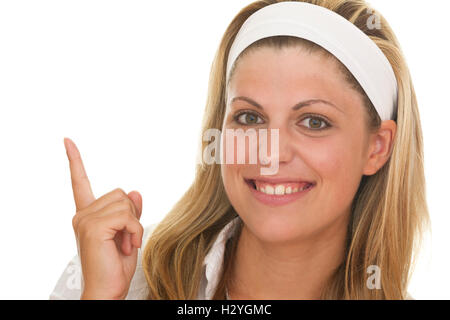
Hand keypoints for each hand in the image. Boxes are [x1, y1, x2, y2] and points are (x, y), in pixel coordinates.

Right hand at [64, 137, 143, 299]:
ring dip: (134, 224)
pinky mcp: (93, 226)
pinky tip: (127, 247)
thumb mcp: (128, 234)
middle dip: (131, 215)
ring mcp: (85, 220)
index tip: (67, 141)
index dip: (75, 161)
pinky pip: (128, 215)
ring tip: (125, 245)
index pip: (80, 183)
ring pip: (126, 202)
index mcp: (88, 215)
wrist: (107, 291)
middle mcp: (82, 215)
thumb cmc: (116, 267)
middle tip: (125, 239)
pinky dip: (135, 231)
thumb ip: (130, 213)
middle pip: (121, 193)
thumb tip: (136, 191)